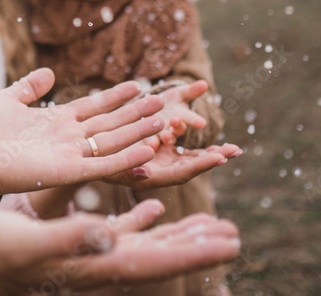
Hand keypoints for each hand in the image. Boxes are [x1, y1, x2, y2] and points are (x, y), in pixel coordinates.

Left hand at [0, 68, 164, 201]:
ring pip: (112, 142)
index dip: (114, 97)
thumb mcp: (6, 100)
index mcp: (56, 121)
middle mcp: (68, 138)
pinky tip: (147, 150)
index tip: (137, 86)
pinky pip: (103, 166)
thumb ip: (28, 87)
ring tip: (164, 122)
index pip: (93, 106)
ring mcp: (70, 155)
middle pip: (109, 123)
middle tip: (162, 103)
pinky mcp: (68, 173)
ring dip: (138, 133)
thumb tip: (48, 72)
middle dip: (136, 114)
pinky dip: (126, 158)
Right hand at [0, 199, 239, 294]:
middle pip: (159, 255)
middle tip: (232, 233)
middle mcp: (98, 262)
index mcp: (94, 264)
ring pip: (145, 243)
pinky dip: (142, 219)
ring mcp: (89, 254)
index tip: (229, 242)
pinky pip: (119, 230)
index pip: (155, 259)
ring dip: (178, 233)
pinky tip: (156, 207)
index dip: (193, 251)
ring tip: (209, 225)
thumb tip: (109, 235)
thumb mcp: (28, 240)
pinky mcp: (76, 243)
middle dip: (197, 245)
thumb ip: (69, 238)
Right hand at [105, 142, 242, 189]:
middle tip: (235, 151)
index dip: (200, 166)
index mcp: (148, 178)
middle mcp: (157, 172)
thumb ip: (126, 169)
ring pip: (189, 159)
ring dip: (211, 153)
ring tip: (234, 148)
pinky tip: (214, 142)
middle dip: (213, 159)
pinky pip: (181, 150)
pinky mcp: (158, 151)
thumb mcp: (106, 163)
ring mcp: (160, 162)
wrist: (85, 156)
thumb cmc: (92, 162)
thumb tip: (146, 173)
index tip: (220, 157)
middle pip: (190, 168)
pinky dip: (197, 145)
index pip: (179, 174)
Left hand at [149, 80, 210, 146]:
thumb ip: (191, 91)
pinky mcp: (147, 137)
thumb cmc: (171, 101)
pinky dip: (150, 143)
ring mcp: (161, 134)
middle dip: (177, 126)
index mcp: (183, 118)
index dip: (195, 121)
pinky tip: (149, 145)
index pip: (191, 119)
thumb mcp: (180, 94)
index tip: (202, 123)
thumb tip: (204, 83)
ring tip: (164, 137)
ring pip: (165, 139)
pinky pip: (150, 141)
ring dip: (164, 138)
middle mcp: (173, 129)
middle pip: (178, 130)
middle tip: (175, 120)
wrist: (153, 108)